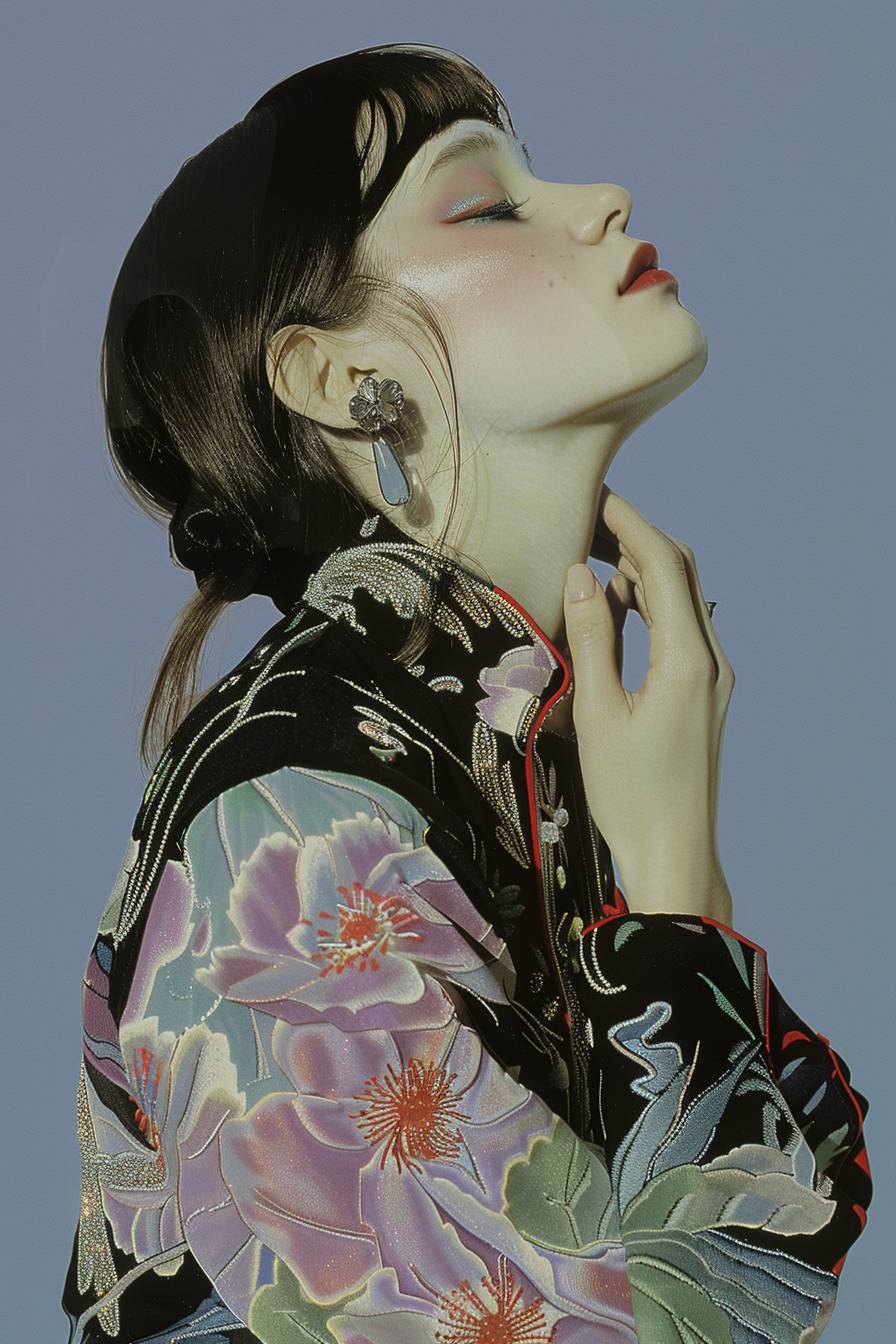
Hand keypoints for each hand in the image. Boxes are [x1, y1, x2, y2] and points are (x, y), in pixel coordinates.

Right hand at [564, 485, 734, 917]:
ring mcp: (714, 677)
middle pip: (680, 573)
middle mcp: (711, 660)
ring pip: (682, 600)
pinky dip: (649, 607)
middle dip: (634, 538)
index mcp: (687, 659)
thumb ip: (591, 639)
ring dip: (640, 572)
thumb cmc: (629, 793)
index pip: (662, 565)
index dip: (628, 522)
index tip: (592, 497)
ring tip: (587, 559)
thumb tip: (580, 576)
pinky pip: (681, 630)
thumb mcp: (596, 714)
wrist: (675, 853)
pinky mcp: (706, 694)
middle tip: (583, 522)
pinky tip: (613, 610)